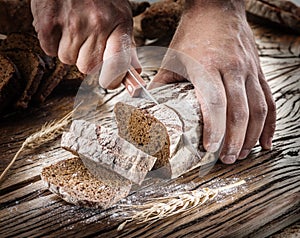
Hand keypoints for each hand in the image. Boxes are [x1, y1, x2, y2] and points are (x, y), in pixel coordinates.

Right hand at [31, 0, 140, 87]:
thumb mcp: (120, 17)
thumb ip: (127, 47)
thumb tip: (135, 72)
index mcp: (119, 24)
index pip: (118, 66)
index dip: (113, 80)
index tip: (110, 81)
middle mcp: (97, 24)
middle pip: (87, 67)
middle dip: (85, 58)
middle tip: (86, 40)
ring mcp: (72, 23)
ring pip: (67, 59)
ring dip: (69, 50)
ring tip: (73, 28)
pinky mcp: (48, 22)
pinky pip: (50, 50)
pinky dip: (52, 42)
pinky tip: (60, 26)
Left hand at [151, 0, 275, 163]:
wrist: (217, 8)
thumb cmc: (192, 35)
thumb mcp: (172, 60)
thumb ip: (161, 87)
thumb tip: (148, 110)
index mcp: (207, 66)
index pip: (215, 103)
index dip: (214, 129)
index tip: (211, 149)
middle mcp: (232, 68)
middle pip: (239, 111)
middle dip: (234, 140)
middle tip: (226, 159)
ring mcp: (249, 69)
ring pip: (258, 108)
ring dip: (251, 135)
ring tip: (241, 153)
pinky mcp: (258, 71)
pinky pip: (269, 100)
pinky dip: (268, 123)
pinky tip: (265, 139)